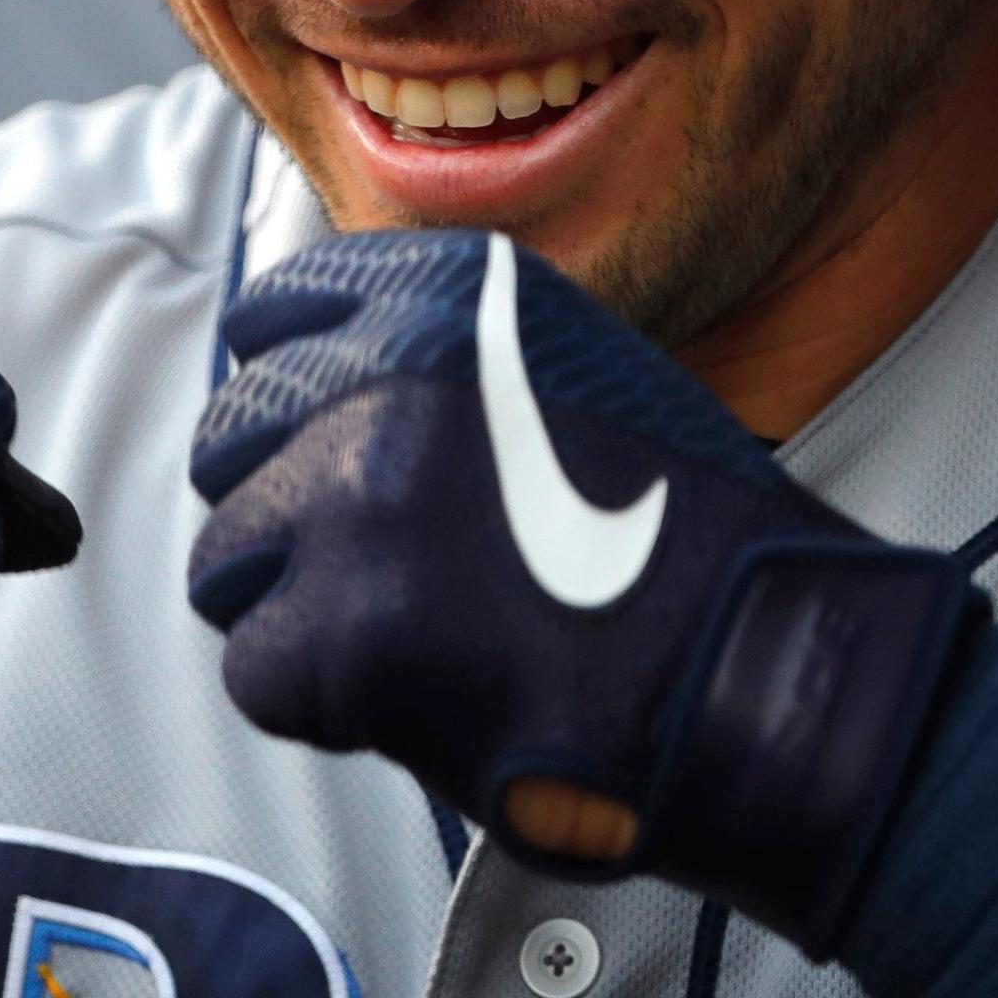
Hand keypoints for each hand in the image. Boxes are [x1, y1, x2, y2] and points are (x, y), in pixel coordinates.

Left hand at [185, 230, 983, 952]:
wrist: (769, 672)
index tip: (331, 460)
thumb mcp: (570, 373)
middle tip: (392, 582)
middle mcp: (388, 369)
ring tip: (424, 646)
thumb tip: (301, 386)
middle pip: (230, 442)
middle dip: (288, 518)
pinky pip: (259, 673)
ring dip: (303, 615)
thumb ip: (438, 361)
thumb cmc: (691, 544)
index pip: (273, 319)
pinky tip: (428, 702)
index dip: (294, 408)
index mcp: (448, 291)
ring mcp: (357, 499)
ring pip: (228, 562)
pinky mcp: (343, 631)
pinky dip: (326, 706)